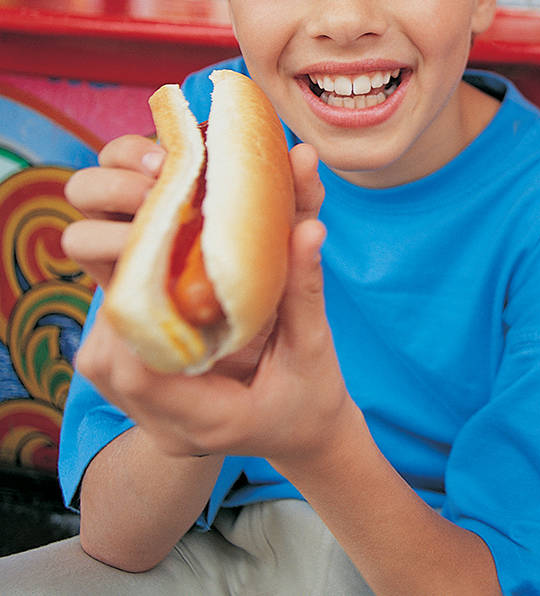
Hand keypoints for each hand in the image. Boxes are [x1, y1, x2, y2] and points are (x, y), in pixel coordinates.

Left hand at [75, 143, 354, 464]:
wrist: (304, 435)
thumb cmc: (315, 397)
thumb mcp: (315, 345)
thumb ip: (304, 290)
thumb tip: (308, 229)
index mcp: (214, 422)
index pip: (143, 375)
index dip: (140, 316)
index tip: (163, 265)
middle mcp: (171, 430)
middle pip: (110, 365)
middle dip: (126, 305)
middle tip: (155, 255)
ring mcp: (153, 423)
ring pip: (100, 363)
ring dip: (120, 312)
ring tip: (152, 271)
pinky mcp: (145, 408)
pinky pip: (110, 364)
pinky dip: (123, 325)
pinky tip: (151, 296)